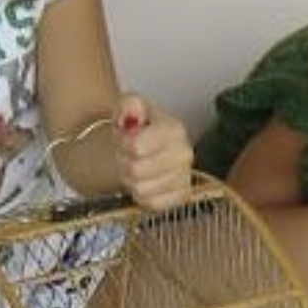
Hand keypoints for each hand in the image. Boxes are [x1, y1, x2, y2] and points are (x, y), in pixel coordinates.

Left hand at [114, 92, 193, 210]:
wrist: (140, 147)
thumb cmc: (135, 129)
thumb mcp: (128, 106)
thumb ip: (128, 103)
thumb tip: (132, 112)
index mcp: (174, 129)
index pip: (137, 146)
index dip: (122, 144)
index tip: (123, 138)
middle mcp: (185, 154)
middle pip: (137, 170)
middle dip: (124, 163)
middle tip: (126, 155)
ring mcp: (184, 177)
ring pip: (142, 190)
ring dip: (130, 181)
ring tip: (134, 168)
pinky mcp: (180, 197)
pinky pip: (152, 204)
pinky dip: (142, 196)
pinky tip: (144, 182)